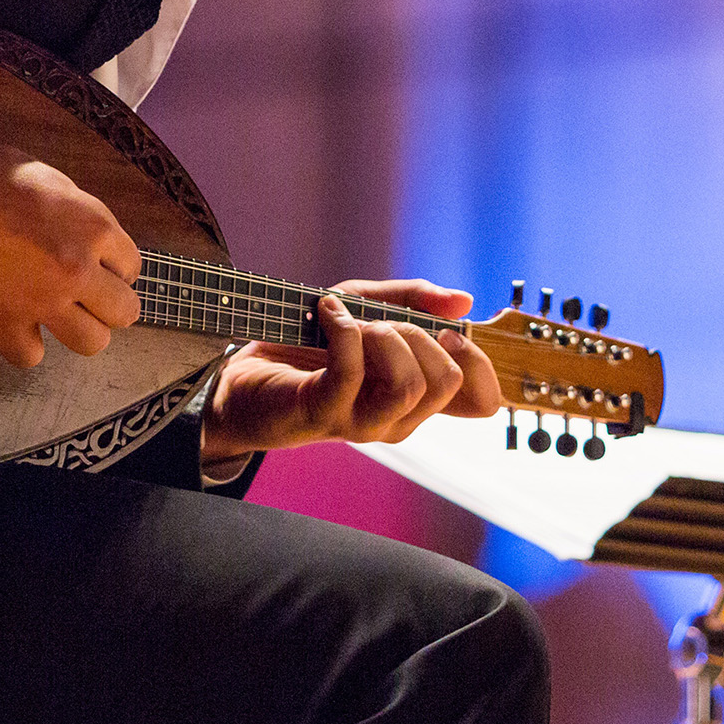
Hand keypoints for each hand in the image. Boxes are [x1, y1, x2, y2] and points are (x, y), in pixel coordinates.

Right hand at [0, 140, 140, 367]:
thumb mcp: (53, 180)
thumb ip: (79, 214)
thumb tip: (87, 236)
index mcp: (94, 227)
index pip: (132, 266)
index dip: (116, 267)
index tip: (101, 267)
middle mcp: (78, 270)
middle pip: (124, 312)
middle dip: (110, 304)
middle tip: (90, 296)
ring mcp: (42, 301)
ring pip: (91, 343)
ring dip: (80, 330)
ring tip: (63, 316)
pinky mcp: (2, 322)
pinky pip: (29, 356)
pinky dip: (25, 345)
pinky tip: (19, 327)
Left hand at [202, 279, 504, 463]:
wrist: (243, 375)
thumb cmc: (308, 343)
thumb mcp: (366, 306)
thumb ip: (415, 300)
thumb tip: (464, 301)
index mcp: (415, 397)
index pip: (480, 401)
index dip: (479, 362)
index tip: (447, 332)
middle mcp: (396, 418)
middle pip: (446, 383)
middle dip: (421, 334)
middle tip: (384, 320)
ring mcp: (361, 423)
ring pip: (408, 387)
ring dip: (385, 336)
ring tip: (355, 321)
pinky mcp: (323, 413)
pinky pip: (352, 372)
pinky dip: (343, 330)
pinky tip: (327, 313)